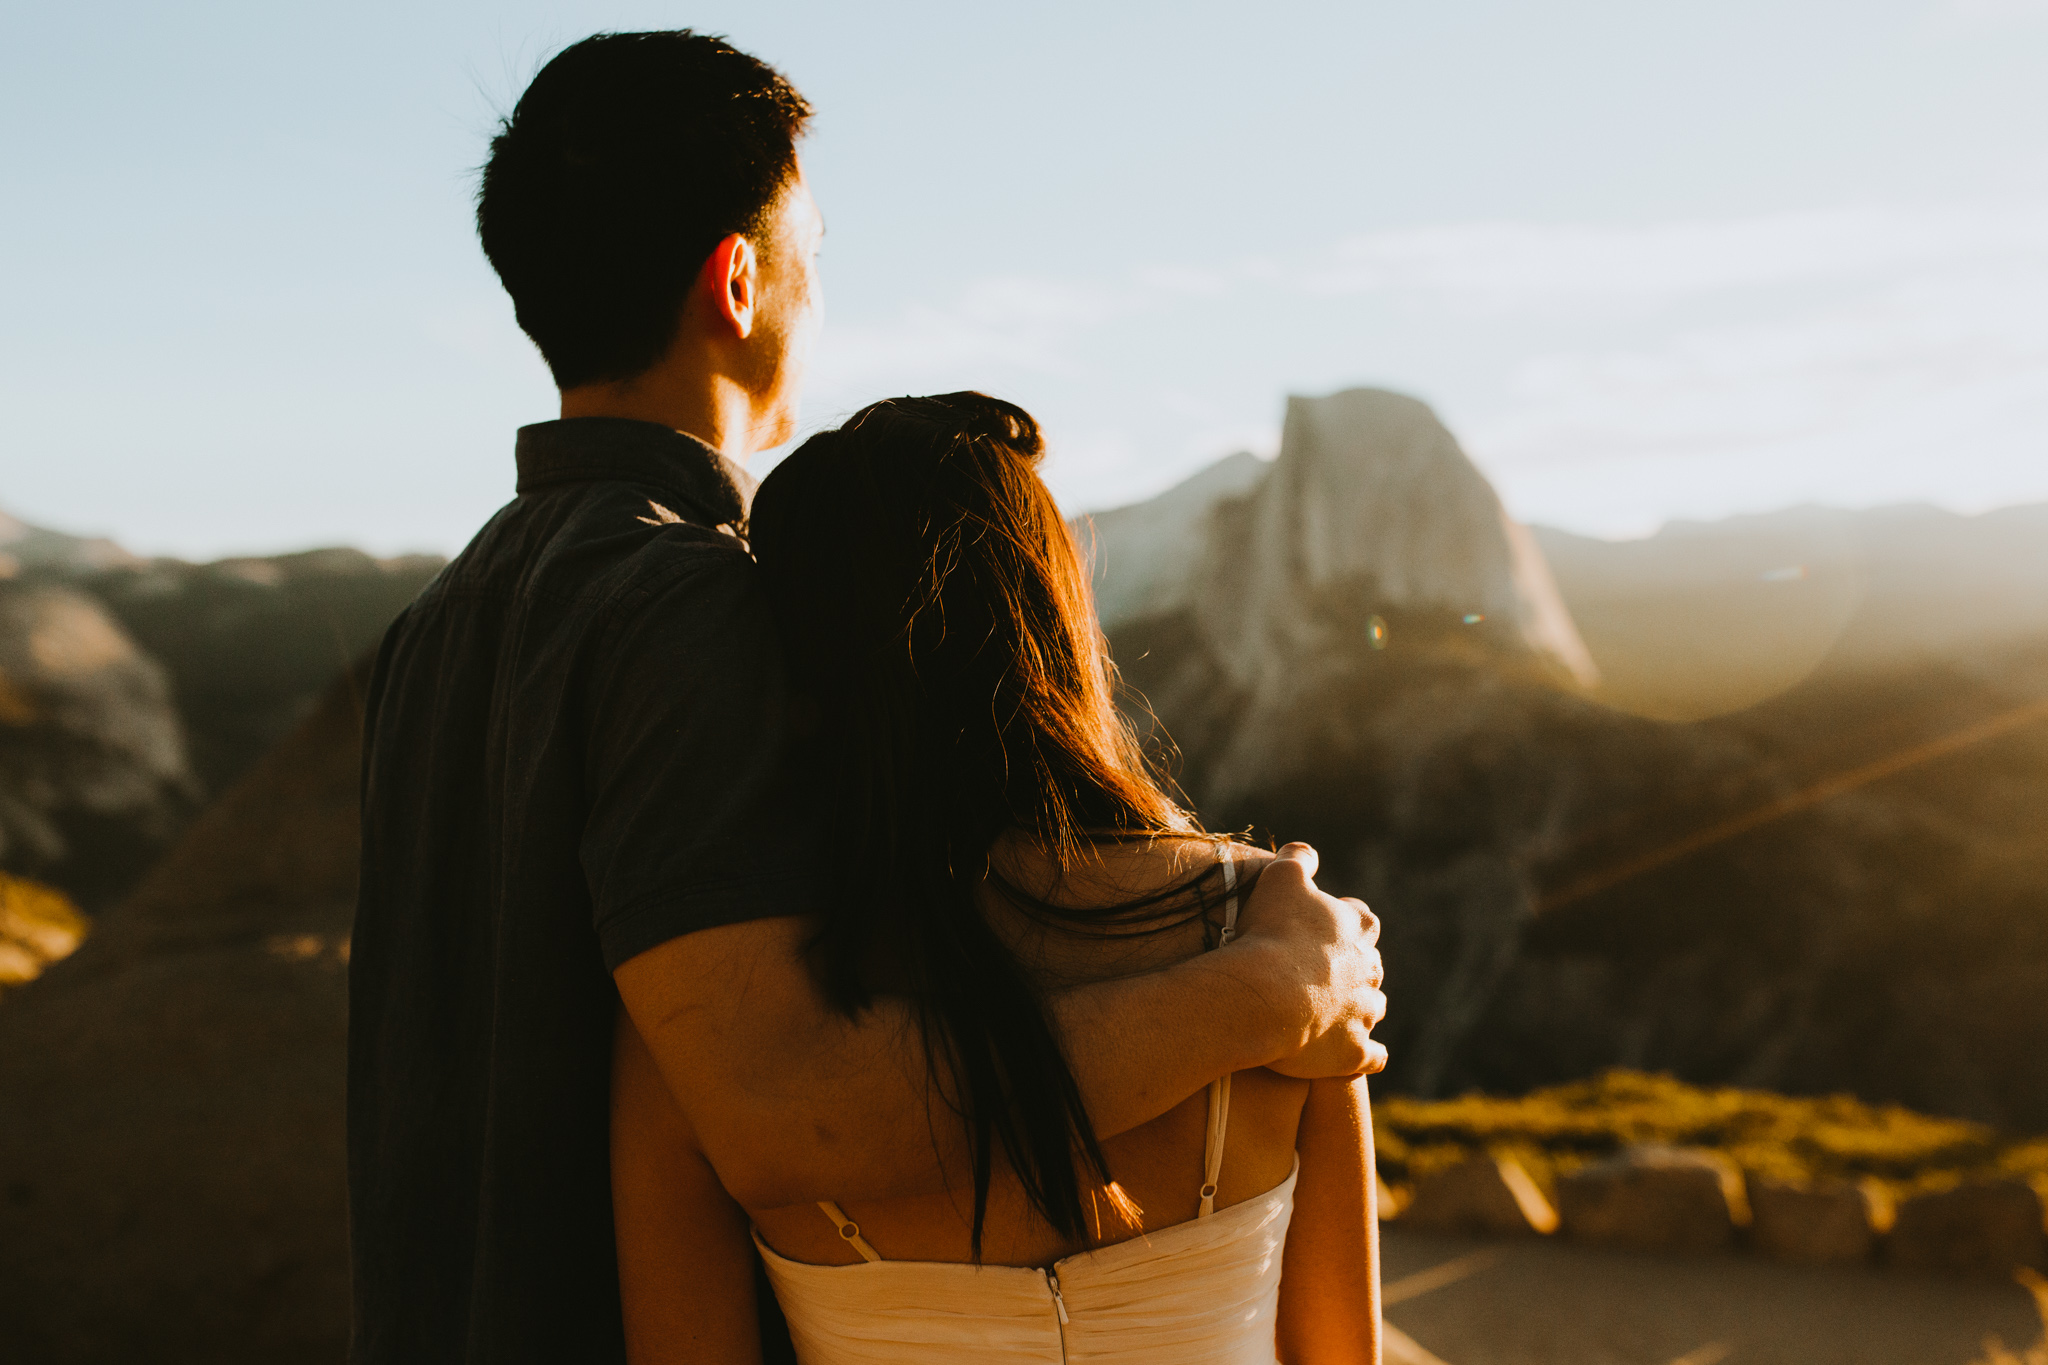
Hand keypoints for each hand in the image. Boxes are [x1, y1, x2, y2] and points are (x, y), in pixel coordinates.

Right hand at [1229, 843, 1387, 1078]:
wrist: (1265, 993)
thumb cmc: (1270, 932)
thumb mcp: (1281, 878)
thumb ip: (1298, 859)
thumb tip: (1308, 852)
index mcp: (1356, 928)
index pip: (1363, 920)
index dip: (1345, 924)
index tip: (1324, 930)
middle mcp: (1368, 971)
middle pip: (1371, 968)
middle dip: (1356, 970)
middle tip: (1326, 975)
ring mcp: (1364, 1014)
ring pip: (1374, 1009)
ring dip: (1361, 1009)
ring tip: (1335, 1013)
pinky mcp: (1354, 1053)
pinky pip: (1374, 1056)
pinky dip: (1370, 1054)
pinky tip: (1360, 1054)